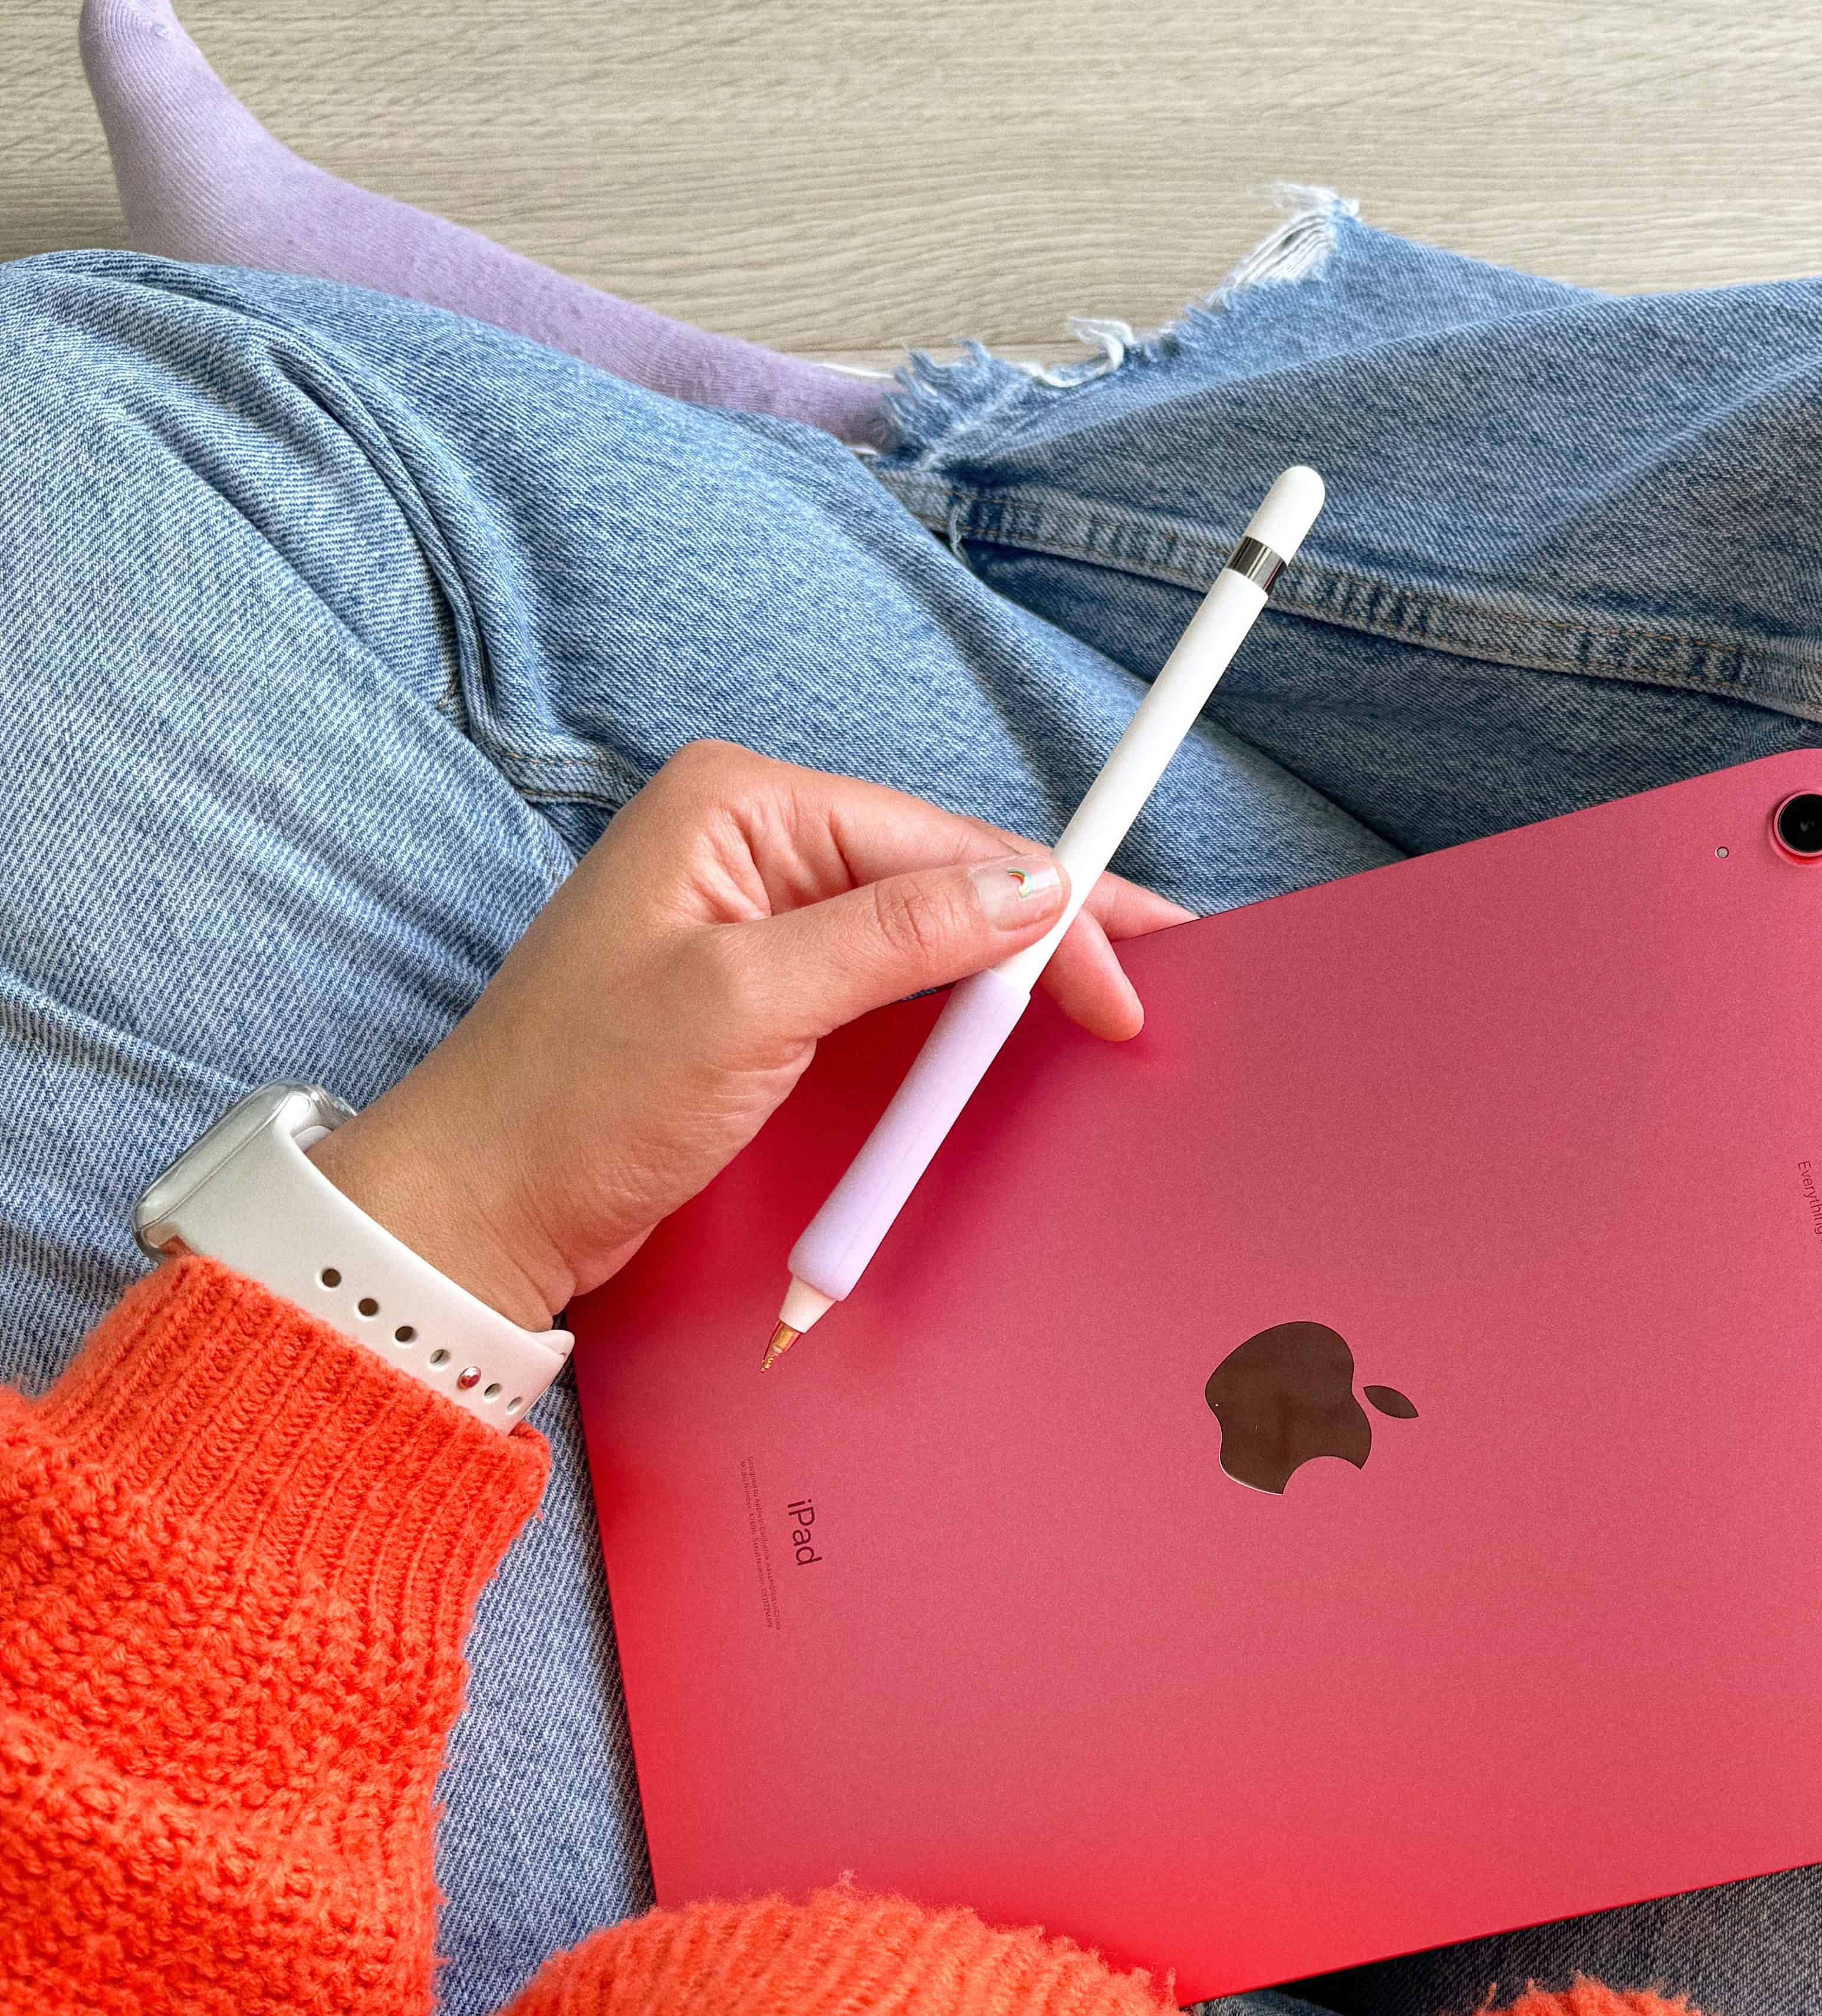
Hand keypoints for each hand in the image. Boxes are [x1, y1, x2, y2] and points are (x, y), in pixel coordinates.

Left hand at [306, 740, 1191, 1327]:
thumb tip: (1028, 889)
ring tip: (1106, 1006)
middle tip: (1144, 992)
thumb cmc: (575, 1101)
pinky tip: (1011, 1033)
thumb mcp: (745, 1007)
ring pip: (926, 931)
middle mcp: (748, 841)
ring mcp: (754, 917)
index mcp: (736, 806)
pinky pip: (887, 985)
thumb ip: (892, 937)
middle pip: (943, 876)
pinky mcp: (759, 991)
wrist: (483, 1209)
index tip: (1132, 969)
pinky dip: (952, 1016)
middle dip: (1045, 935)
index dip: (1049, 907)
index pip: (939, 842)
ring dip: (1008, 977)